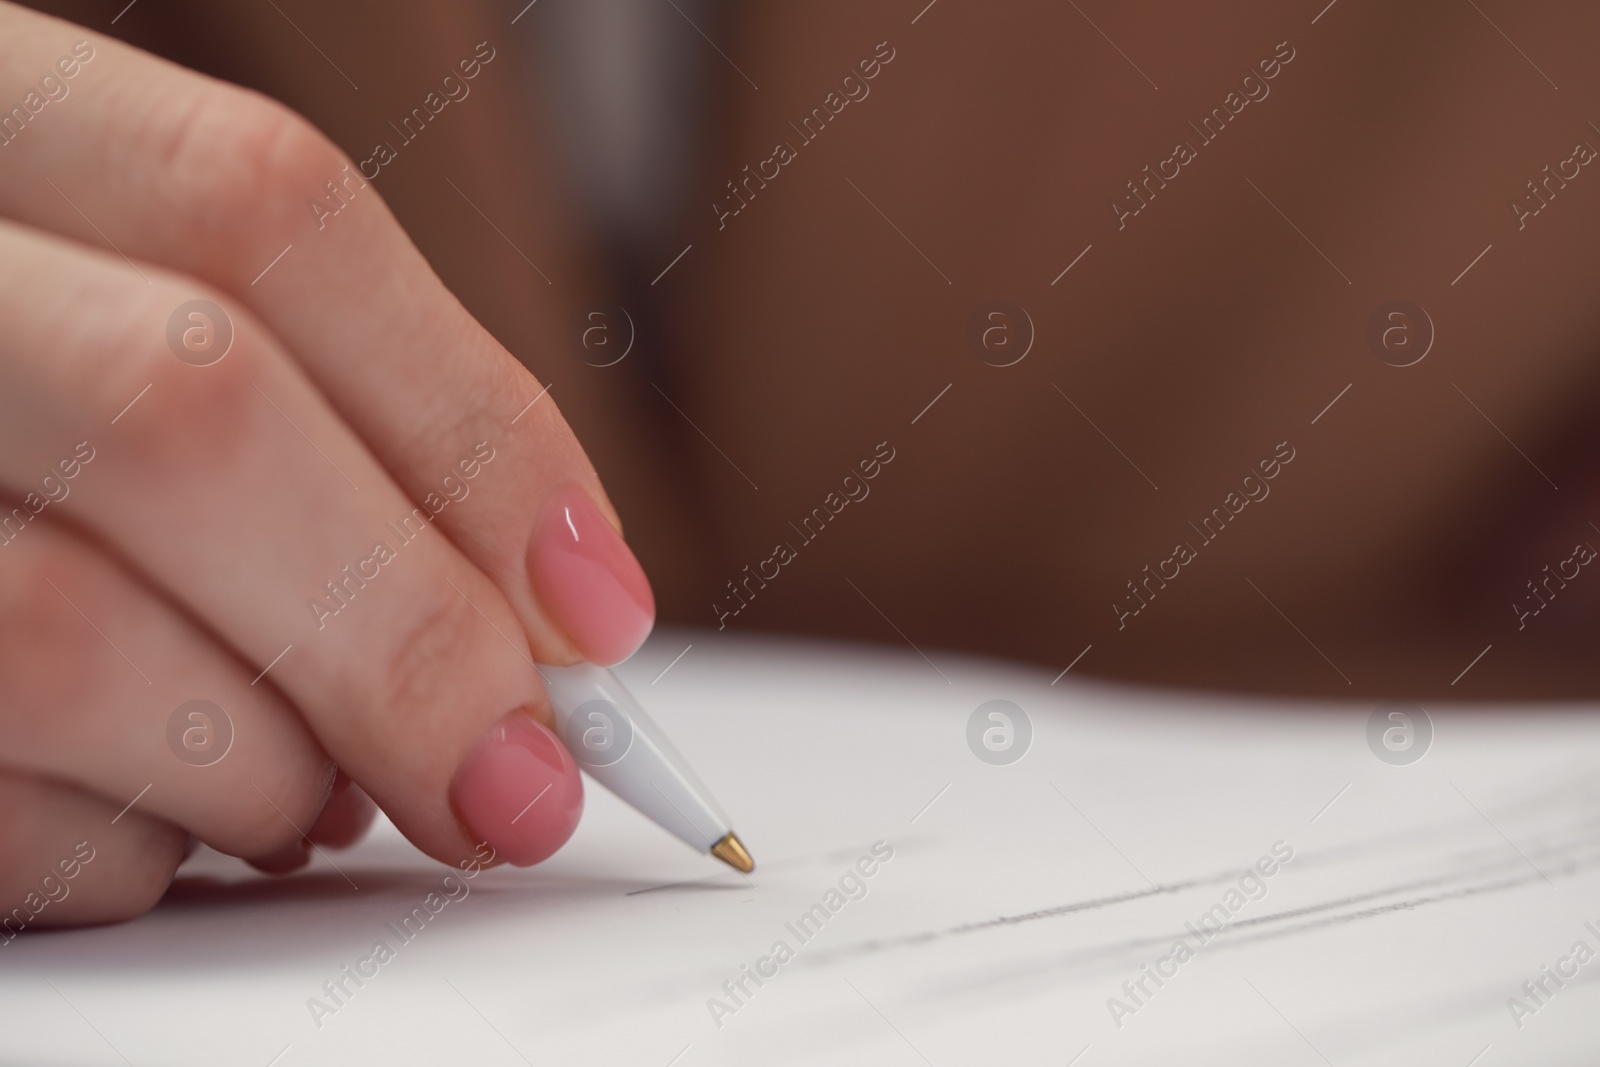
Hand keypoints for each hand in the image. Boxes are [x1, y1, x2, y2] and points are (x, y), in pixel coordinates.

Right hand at [0, 4, 653, 927]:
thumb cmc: (29, 398)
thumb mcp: (137, 323)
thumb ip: (315, 418)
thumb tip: (547, 618)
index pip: (261, 212)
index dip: (468, 425)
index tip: (598, 611)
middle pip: (188, 412)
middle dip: (401, 634)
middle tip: (521, 780)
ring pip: (60, 629)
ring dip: (262, 766)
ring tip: (315, 796)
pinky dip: (118, 848)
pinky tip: (156, 820)